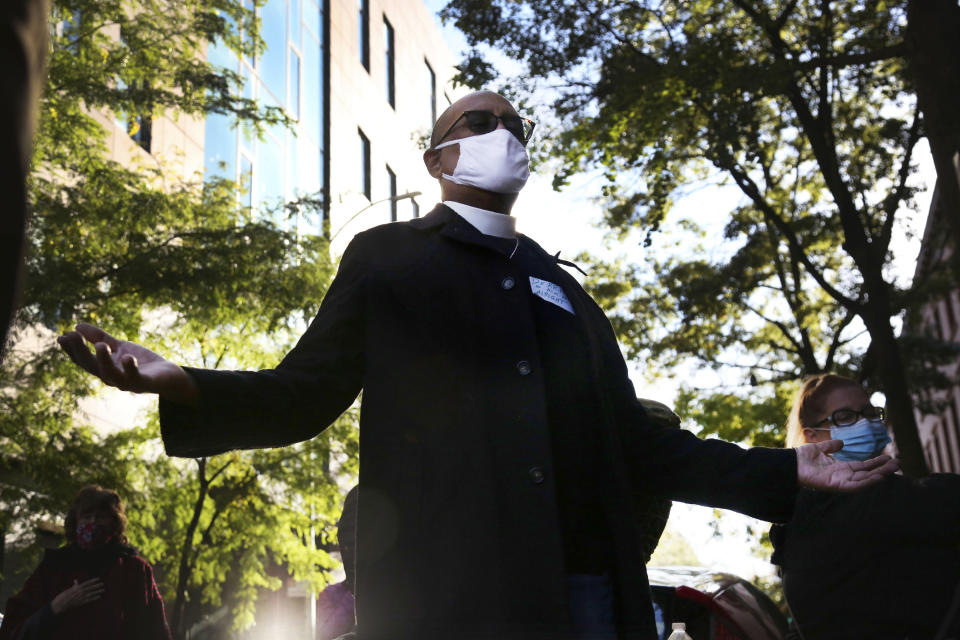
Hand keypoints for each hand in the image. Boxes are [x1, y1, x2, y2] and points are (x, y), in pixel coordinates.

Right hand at [50, 578, 103, 614]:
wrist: (59, 606)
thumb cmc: (62, 597)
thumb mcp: (68, 590)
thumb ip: (74, 586)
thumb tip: (76, 581)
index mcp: (76, 588)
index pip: (86, 583)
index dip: (92, 581)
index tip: (98, 579)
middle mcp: (79, 592)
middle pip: (90, 588)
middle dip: (97, 586)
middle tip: (103, 584)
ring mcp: (80, 598)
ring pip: (91, 594)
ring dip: (97, 591)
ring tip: (103, 590)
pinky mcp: (80, 603)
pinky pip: (89, 600)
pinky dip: (94, 598)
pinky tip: (99, 596)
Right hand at [57, 323, 197, 403]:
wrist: (168, 376)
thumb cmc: (142, 362)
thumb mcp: (120, 346)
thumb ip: (100, 337)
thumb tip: (76, 325)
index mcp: (104, 368)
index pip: (83, 360)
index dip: (71, 350)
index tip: (61, 337)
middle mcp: (112, 378)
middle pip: (92, 367)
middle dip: (81, 352)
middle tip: (72, 336)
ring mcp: (127, 382)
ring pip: (110, 374)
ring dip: (104, 360)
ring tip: (100, 345)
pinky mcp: (144, 383)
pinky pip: (135, 377)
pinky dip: (130, 368)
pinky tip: (127, 357)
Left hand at [796, 439, 898, 490]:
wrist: (790, 463)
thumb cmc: (802, 458)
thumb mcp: (820, 449)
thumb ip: (831, 446)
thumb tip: (842, 442)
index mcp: (841, 468)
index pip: (863, 466)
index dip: (876, 463)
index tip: (889, 458)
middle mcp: (843, 476)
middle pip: (867, 473)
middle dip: (883, 469)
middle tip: (898, 464)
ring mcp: (840, 481)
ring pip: (864, 480)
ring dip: (878, 475)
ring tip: (893, 470)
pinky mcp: (835, 485)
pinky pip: (854, 486)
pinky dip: (866, 483)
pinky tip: (877, 478)